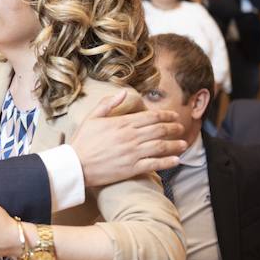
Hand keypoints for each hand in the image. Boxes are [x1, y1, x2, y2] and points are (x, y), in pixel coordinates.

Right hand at [70, 92, 185, 185]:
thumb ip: (108, 103)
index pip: (151, 117)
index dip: (166, 115)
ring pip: (161, 146)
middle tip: (181, 128)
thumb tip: (123, 92)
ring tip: (183, 144)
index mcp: (123, 123)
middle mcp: (131, 137)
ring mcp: (133, 153)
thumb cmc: (83, 141)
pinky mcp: (132, 168)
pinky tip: (176, 160)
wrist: (76, 165)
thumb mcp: (92, 117)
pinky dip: (167, 162)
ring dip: (175, 145)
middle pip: (159, 130)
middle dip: (173, 128)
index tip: (174, 116)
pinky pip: (154, 164)